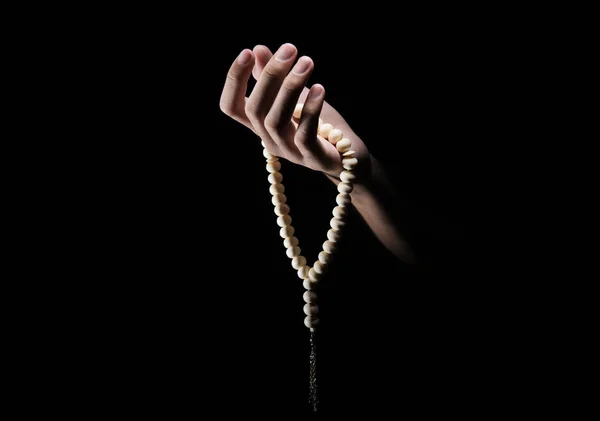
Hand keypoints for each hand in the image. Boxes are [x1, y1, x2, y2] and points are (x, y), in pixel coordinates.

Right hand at [219, 43, 370, 180]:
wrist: (348, 156)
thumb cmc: (319, 125)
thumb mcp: (296, 98)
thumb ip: (275, 79)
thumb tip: (258, 49)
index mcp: (260, 125)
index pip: (231, 107)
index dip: (234, 80)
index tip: (247, 52)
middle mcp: (269, 140)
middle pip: (255, 110)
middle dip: (269, 76)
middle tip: (289, 49)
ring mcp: (289, 152)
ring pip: (276, 121)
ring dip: (289, 88)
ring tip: (306, 62)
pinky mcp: (312, 159)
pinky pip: (305, 135)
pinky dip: (311, 110)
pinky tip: (319, 88)